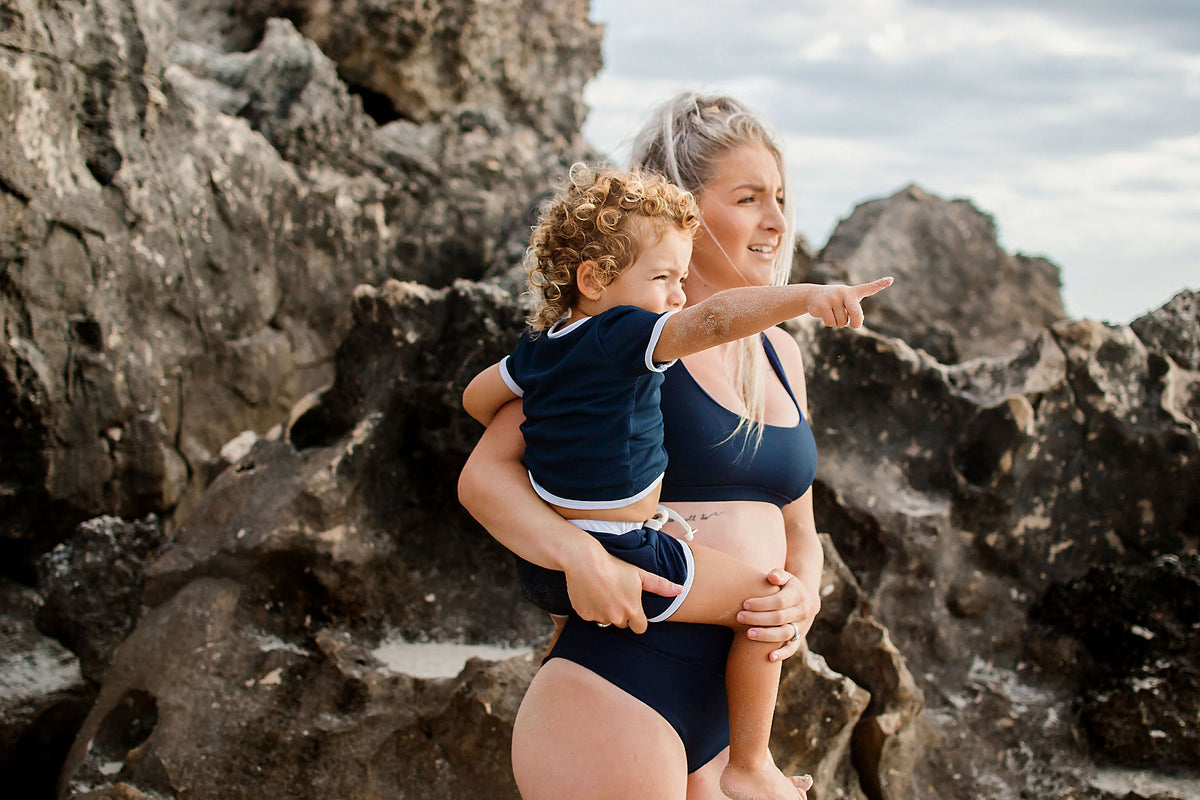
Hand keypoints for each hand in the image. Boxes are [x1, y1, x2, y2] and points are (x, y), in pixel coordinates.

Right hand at [564, 542, 681, 633]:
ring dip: (605, 610)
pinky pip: (590, 615)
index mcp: (633, 610)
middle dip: (621, 612)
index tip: (632, 605)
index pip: (640, 628)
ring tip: (602, 590)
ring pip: (605, 619)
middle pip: (622, 623)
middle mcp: (616, 618)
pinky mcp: (584, 615)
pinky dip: (591, 607)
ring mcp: (599, 617)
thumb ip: (660, 585)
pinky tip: (591, 592)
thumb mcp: (640, 574)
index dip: (637, 618)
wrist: (585, 561)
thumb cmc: (614, 566)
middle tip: (616, 593)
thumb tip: (680, 590)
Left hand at [737, 568, 819, 660]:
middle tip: (740, 617)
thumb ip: (778, 574)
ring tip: (748, 633)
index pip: (780, 601)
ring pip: (785, 634)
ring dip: (766, 635)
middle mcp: (801, 611)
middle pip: (780, 617)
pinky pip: (792, 648)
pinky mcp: (799, 638)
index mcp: (798, 595)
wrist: (808, 601)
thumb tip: (771, 577)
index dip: (762, 604)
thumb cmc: (788, 587)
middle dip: (758, 618)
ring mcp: (801, 626)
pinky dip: (782, 654)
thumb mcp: (786, 577)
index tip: (745, 604)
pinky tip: (770, 657)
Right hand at [806, 277, 892, 328]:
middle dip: (855, 323)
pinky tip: (824, 314)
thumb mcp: (846, 302)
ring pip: (842, 322)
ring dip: (838, 322)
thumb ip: (855, 311)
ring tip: (832, 312)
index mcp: (853, 292)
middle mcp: (844, 293)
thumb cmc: (835, 301)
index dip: (880, 284)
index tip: (891, 279)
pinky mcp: (822, 305)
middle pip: (856, 314)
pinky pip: (831, 322)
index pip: (869, 288)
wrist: (812, 295)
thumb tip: (857, 322)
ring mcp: (833, 298)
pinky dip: (829, 323)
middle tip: (853, 325)